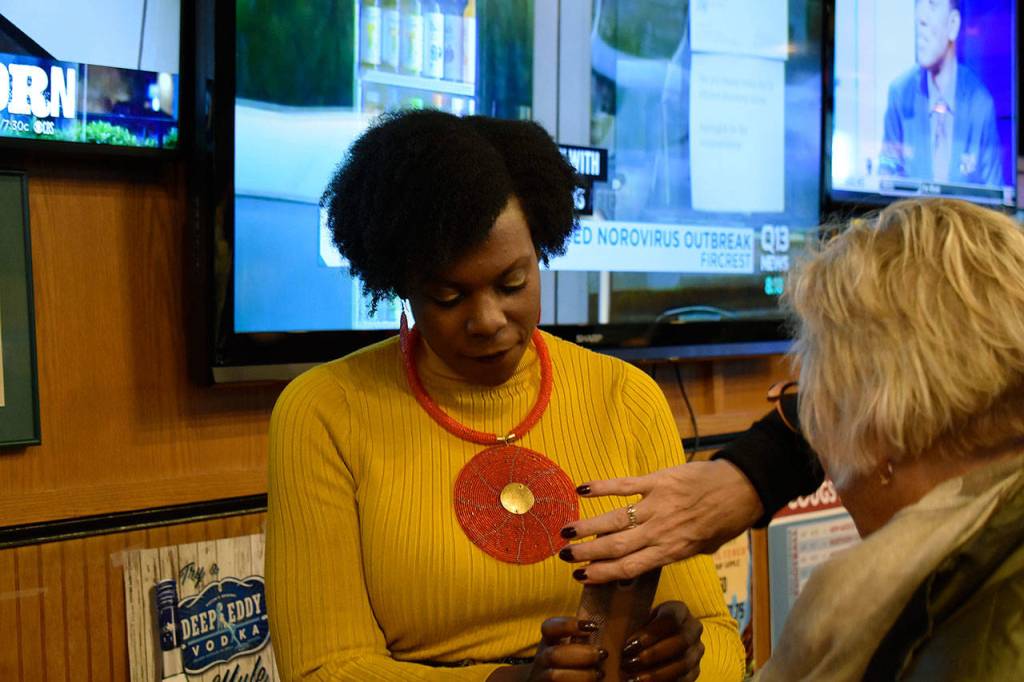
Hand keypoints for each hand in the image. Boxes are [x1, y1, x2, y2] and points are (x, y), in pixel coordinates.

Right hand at [489, 617, 606, 680]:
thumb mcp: (571, 645)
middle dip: (581, 655)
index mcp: (549, 641)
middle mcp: (542, 658)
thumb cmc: (569, 660)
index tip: (593, 626)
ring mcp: (542, 676)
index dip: (568, 625)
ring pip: (554, 676)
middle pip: (554, 655)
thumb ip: (583, 637)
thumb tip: (608, 625)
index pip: (549, 628)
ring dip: (582, 675)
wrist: (548, 681)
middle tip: (602, 653)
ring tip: (600, 673)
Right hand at [560, 460, 763, 582]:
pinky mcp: (658, 481)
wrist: (741, 488)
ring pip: (615, 519)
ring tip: (566, 532)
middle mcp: (661, 531)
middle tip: (564, 556)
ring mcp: (657, 505)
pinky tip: (583, 489)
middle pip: (617, 546)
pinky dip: (602, 487)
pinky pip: (625, 485)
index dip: (603, 574)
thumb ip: (675, 550)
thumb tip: (653, 555)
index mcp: (672, 550)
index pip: (630, 567)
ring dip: (588, 526)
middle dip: (588, 553)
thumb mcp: (703, 547)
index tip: (582, 576)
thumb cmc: (725, 520)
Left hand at [620, 601, 703, 681]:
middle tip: (629, 662)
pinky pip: (684, 680)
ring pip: (683, 664)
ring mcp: (696, 651)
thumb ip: (634, 622)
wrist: (658, 637)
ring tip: (634, 678)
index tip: (630, 643)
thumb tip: (617, 632)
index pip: (671, 618)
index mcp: (680, 610)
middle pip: (681, 641)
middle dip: (654, 654)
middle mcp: (693, 629)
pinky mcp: (695, 671)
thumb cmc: (644, 625)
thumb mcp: (640, 617)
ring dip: (657, 674)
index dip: (652, 632)